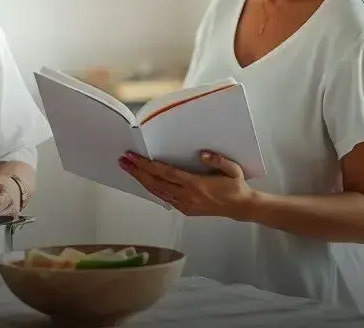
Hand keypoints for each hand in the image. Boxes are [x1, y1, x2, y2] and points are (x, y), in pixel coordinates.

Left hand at [118, 150, 253, 218]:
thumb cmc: (235, 186)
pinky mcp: (185, 210)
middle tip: (123, 160)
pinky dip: (152, 189)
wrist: (240, 207)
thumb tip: (201, 154)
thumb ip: (217, 160)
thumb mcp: (232, 169)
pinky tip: (144, 181)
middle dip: (137, 171)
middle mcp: (187, 196)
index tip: (135, 157)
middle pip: (155, 183)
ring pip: (157, 192)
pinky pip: (164, 198)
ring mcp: (185, 204)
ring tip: (128, 169)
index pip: (166, 173)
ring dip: (141, 180)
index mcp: (196, 185)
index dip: (148, 165)